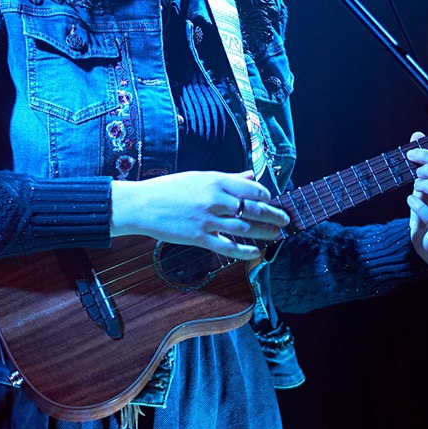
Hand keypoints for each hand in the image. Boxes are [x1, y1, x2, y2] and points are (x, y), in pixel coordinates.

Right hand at [111, 170, 289, 259]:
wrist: (142, 205)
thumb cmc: (169, 189)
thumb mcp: (199, 176)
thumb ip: (228, 178)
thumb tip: (251, 176)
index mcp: (215, 180)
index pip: (251, 189)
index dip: (266, 196)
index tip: (271, 201)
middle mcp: (214, 199)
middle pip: (253, 209)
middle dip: (273, 215)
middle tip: (286, 220)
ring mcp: (207, 220)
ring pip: (245, 228)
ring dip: (264, 232)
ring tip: (276, 235)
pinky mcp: (199, 238)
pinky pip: (228, 246)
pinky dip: (244, 250)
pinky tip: (255, 252)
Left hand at [405, 131, 427, 265]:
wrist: (421, 245)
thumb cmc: (425, 213)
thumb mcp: (421, 185)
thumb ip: (421, 162)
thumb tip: (417, 135)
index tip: (411, 154)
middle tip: (416, 174)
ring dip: (427, 187)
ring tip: (415, 188)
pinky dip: (420, 207)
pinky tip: (411, 201)